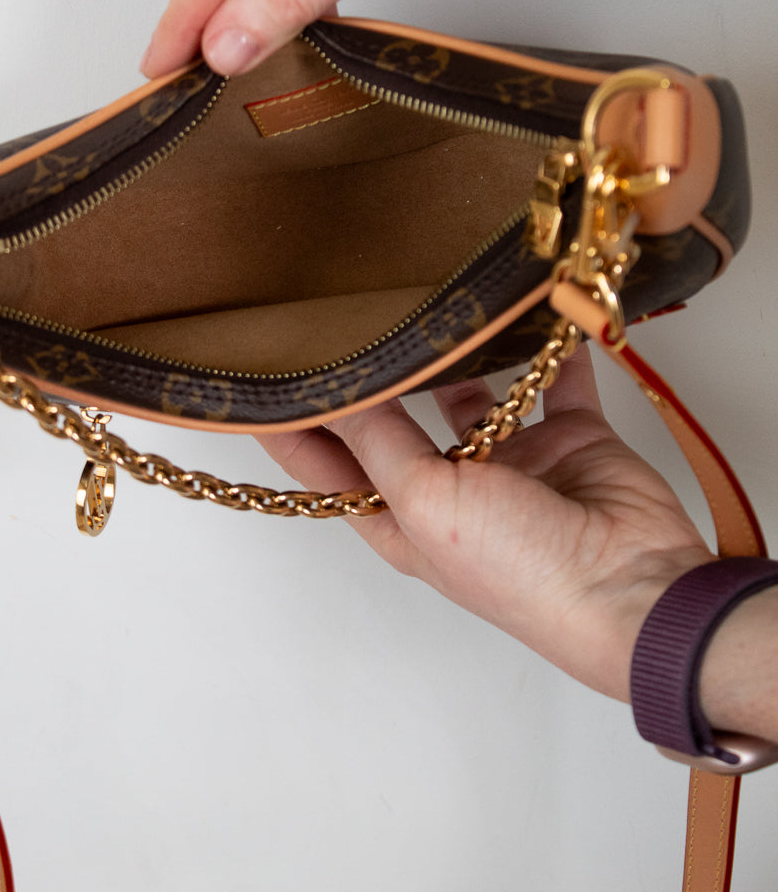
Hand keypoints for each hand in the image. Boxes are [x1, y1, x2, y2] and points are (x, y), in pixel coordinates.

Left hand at [256, 346, 711, 702]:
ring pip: (474, 394)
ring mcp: (513, 461)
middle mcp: (453, 490)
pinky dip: (549, 347)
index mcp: (405, 520)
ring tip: (432, 302)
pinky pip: (554, 379)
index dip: (293, 429)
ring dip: (459, 356)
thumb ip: (380, 443)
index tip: (254, 380)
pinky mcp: (570, 437)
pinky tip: (534, 306)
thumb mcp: (428, 505)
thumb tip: (334, 390)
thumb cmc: (525, 574)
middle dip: (375, 378)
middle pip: (398, 424)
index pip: (330, 468)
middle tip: (345, 314)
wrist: (636, 589)